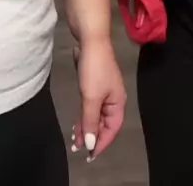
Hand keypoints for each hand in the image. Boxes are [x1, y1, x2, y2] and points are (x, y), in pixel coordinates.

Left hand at [71, 39, 125, 160]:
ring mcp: (104, 88)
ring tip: (74, 136)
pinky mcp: (94, 80)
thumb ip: (90, 121)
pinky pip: (90, 103)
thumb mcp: (91, 97)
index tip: (88, 155)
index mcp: (118, 102)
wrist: (90, 37)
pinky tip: (76, 118)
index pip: (111, 130)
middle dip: (92, 135)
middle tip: (76, 147)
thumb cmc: (94, 68)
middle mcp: (113, 97)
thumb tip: (91, 144)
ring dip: (86, 125)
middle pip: (104, 123)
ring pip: (96, 113)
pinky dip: (84, 112)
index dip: (101, 143)